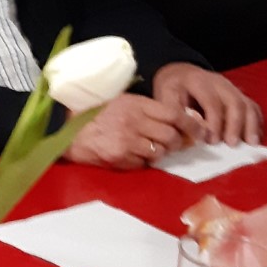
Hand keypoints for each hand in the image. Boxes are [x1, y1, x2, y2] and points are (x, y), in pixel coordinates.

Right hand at [63, 93, 202, 169]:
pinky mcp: (119, 157)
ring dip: (159, 153)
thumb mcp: (122, 102)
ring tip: (149, 148)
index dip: (191, 124)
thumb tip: (176, 121)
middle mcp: (133, 122)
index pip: (173, 114)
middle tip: (174, 143)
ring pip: (159, 152)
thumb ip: (146, 110)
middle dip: (176, 142)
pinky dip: (142, 162)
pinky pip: (143, 164)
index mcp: (136, 105)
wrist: (67, 130)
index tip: (200, 131)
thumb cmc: (95, 114)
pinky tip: (132, 155)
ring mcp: (126, 141)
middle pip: (171, 136)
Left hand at [151, 62, 262, 145]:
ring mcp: (231, 88)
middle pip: (234, 101)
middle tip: (231, 144)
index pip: (211, 101)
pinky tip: (255, 138)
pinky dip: (256, 123)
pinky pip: (253, 107)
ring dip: (250, 125)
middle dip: (235, 124)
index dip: (214, 122)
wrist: (179, 74)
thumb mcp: (165, 98)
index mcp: (198, 81)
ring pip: (246, 104)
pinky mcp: (239, 95)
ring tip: (250, 143)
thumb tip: (193, 135)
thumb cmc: (172, 89)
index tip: (211, 140)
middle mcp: (218, 82)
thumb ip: (178, 116)